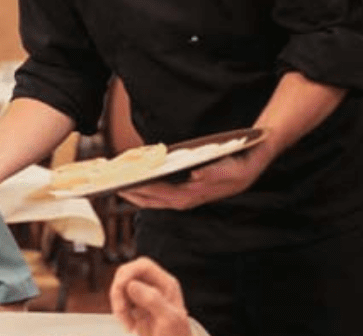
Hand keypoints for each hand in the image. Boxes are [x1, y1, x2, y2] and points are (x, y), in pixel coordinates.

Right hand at [110, 257, 191, 335]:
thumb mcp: (169, 320)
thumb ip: (152, 300)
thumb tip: (131, 284)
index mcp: (166, 284)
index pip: (144, 266)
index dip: (129, 272)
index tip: (120, 287)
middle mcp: (154, 286)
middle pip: (128, 274)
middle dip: (119, 291)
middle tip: (121, 310)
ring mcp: (144, 295)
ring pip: (121, 287)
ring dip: (118, 304)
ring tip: (128, 323)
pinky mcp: (136, 305)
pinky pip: (120, 300)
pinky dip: (119, 311)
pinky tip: (129, 324)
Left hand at [118, 143, 272, 209]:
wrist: (252, 162)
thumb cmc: (240, 165)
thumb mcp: (232, 170)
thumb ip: (214, 174)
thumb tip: (195, 176)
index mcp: (194, 196)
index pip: (161, 196)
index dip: (141, 192)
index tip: (123, 187)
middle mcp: (187, 198)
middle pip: (153, 201)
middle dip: (132, 195)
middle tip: (111, 187)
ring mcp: (186, 195)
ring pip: (155, 198)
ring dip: (137, 193)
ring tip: (118, 183)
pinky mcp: (186, 189)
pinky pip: (161, 191)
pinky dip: (147, 187)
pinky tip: (137, 179)